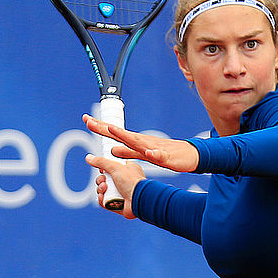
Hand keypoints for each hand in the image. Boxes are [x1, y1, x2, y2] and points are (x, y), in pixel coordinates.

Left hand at [82, 114, 199, 172]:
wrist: (190, 155)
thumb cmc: (167, 153)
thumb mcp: (142, 154)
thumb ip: (127, 152)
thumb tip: (111, 150)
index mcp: (136, 142)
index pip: (115, 133)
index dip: (101, 127)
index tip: (86, 120)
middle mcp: (143, 142)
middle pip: (121, 134)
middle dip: (105, 128)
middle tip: (89, 121)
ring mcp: (154, 148)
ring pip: (138, 142)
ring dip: (124, 136)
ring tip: (112, 130)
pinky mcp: (167, 157)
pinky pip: (159, 155)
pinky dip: (154, 153)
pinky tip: (148, 153)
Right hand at [84, 153, 143, 218]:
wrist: (139, 199)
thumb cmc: (132, 182)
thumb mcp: (115, 167)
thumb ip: (101, 162)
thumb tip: (88, 157)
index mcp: (128, 170)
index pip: (113, 167)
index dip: (105, 168)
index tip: (102, 169)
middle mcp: (125, 182)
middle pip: (105, 179)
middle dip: (100, 180)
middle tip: (103, 180)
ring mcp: (122, 194)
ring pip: (104, 191)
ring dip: (100, 189)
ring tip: (104, 188)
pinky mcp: (119, 205)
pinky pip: (105, 202)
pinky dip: (102, 199)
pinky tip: (102, 197)